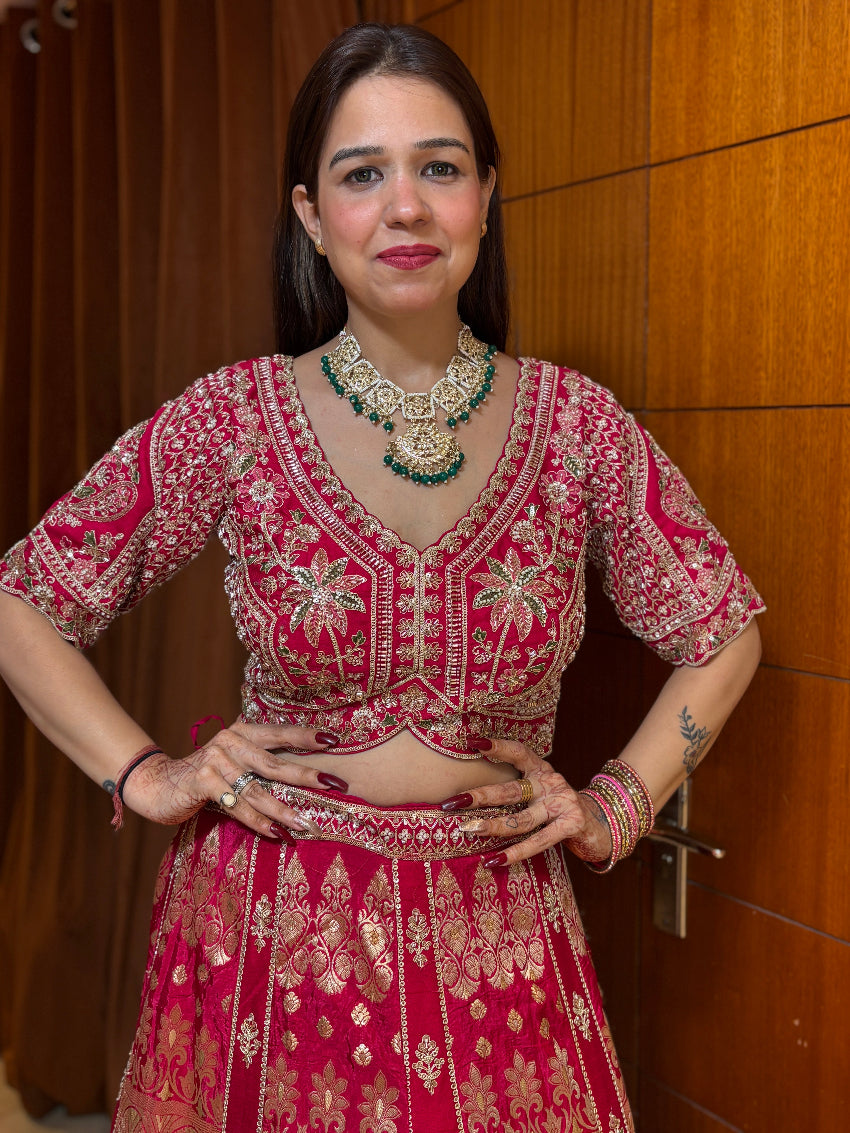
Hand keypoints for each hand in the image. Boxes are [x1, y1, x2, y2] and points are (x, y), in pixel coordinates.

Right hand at [121, 722, 345, 838]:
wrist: (157, 785)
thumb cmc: (204, 776)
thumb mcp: (233, 763)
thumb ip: (259, 764)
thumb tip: (307, 776)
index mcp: (242, 732)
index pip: (280, 732)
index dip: (307, 736)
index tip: (336, 740)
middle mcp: (229, 741)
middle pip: (275, 762)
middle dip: (307, 775)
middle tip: (336, 784)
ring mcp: (214, 760)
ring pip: (257, 790)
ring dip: (284, 809)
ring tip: (307, 823)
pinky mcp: (201, 781)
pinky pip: (235, 806)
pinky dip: (257, 821)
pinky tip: (276, 833)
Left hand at [440, 737, 611, 867]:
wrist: (600, 825)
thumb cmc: (557, 808)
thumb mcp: (538, 792)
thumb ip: (514, 790)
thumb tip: (467, 796)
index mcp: (541, 770)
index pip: (519, 752)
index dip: (498, 747)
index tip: (474, 742)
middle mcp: (551, 783)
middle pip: (511, 790)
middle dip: (480, 796)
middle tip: (452, 801)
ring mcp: (562, 803)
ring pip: (521, 819)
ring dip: (492, 825)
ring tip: (468, 830)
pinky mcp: (571, 825)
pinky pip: (538, 841)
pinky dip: (515, 852)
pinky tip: (494, 861)